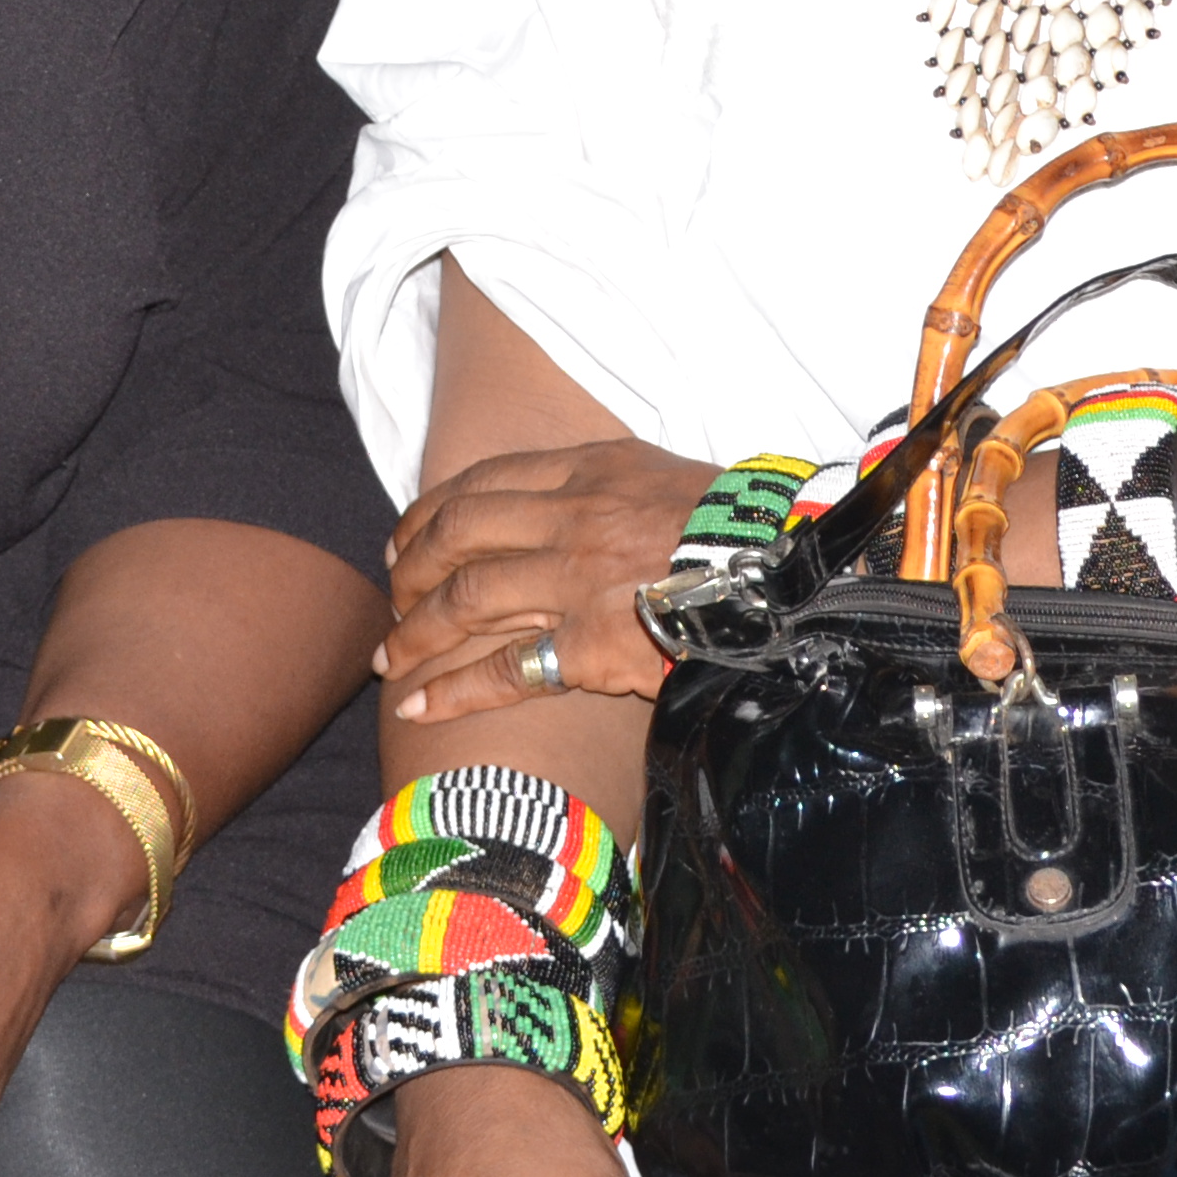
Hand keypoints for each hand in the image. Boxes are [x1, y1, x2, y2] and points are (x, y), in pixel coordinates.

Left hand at [381, 438, 720, 727]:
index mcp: (590, 469)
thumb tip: (585, 498)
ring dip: (416, 631)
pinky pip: (504, 669)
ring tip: (389, 658)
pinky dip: (452, 690)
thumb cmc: (741, 525)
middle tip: (393, 596)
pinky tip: (418, 707)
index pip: (484, 482)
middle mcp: (570, 518)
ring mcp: (574, 580)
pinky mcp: (588, 644)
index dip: (433, 511)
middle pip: (458, 536)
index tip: (407, 535)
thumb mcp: (668, 475)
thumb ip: (613, 484)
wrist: (787, 569)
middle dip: (410, 568)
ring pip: (467, 600)